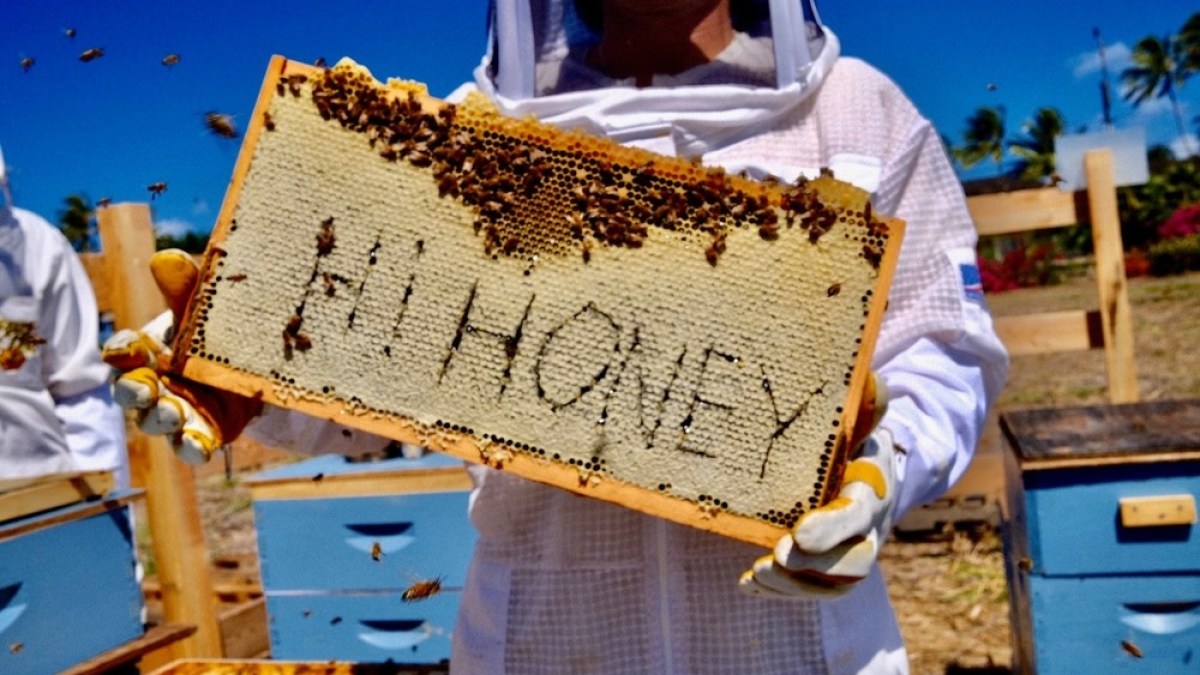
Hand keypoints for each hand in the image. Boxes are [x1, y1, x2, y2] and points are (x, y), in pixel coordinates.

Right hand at [102, 250, 261, 463]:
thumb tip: (167, 257)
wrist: (252, 362)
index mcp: (146, 352)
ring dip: (162, 420)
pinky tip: (201, 446)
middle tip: (146, 389)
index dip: (122, 352)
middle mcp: (153, 384)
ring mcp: (175, 411)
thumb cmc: (211, 331)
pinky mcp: (202, 431)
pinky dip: (193, 446)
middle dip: (134, 392)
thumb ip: (184, 288)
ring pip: (157, 422)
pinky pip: (192, 445)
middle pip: (130, 393)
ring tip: (173, 414)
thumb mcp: (201, 308)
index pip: (122, 353)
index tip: (128, 349)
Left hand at [739, 373, 894, 598]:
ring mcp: (851, 555)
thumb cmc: (856, 441)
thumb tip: (872, 381)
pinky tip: (748, 583)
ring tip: (758, 572)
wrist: (871, 474)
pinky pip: (813, 591)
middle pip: (856, 563)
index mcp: (873, 491)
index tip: (798, 532)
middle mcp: (869, 531)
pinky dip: (781, 592)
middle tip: (779, 554)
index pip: (858, 515)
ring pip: (834, 585)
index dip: (832, 528)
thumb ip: (866, 406)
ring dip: (795, 585)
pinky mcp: (829, 571)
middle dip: (816, 563)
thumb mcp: (862, 421)